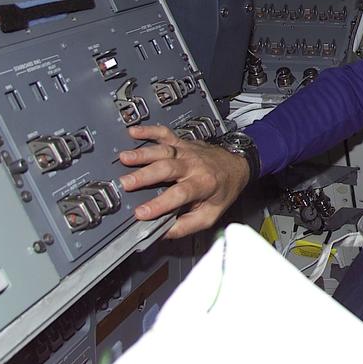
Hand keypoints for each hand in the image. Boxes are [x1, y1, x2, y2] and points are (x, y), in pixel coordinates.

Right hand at [118, 124, 250, 237]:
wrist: (238, 165)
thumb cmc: (223, 190)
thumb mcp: (211, 214)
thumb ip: (187, 225)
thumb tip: (163, 233)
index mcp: (203, 184)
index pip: (179, 194)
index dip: (160, 204)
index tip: (141, 213)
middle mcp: (194, 165)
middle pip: (168, 168)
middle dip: (145, 175)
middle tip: (125, 183)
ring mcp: (187, 151)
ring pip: (164, 150)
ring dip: (143, 153)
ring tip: (124, 158)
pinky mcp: (182, 142)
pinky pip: (165, 134)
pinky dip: (149, 130)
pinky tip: (134, 132)